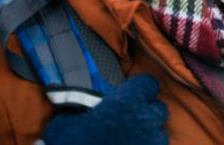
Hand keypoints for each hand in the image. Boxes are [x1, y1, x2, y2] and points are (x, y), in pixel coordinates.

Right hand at [42, 75, 167, 144]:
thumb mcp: (64, 124)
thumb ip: (78, 109)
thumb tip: (79, 107)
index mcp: (126, 101)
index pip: (149, 84)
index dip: (141, 89)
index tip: (132, 95)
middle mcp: (145, 118)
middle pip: (158, 109)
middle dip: (147, 113)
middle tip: (130, 122)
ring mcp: (152, 140)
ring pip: (160, 132)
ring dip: (150, 135)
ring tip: (131, 141)